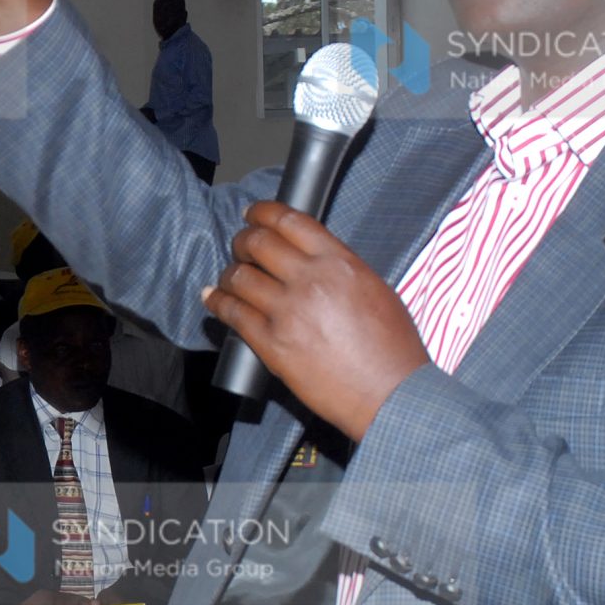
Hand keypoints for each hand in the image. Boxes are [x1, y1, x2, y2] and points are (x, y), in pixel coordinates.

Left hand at [201, 200, 430, 441]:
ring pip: (239, 276)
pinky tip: (213, 297)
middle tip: (241, 247)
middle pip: (258, 243)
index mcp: (339, 262)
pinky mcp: (270, 343)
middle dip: (243, 240)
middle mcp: (310, 280)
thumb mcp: (374, 289)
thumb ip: (339, 268)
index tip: (253, 214)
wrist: (389, 392)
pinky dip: (217, 301)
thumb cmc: (391, 347)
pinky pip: (232, 312)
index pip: (290, 221)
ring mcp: (287, 311)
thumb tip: (311, 260)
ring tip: (230, 277)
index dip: (263, 212)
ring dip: (229, 273)